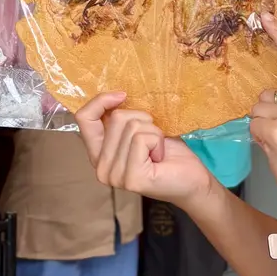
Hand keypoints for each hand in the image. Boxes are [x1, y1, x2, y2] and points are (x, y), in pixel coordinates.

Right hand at [76, 94, 211, 206]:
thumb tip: (117, 94)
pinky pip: (142, 139)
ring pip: (131, 127)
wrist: (193, 181)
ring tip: (157, 149)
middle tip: (153, 138)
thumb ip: (122, 119)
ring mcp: (114, 175)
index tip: (123, 95)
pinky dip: (157, 141)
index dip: (101, 101)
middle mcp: (100, 167)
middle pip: (116, 118)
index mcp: (98, 153)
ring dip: (153, 132)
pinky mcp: (131, 178)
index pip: (83, 118)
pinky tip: (160, 157)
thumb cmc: (168, 153)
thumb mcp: (140, 129)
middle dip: (142, 119)